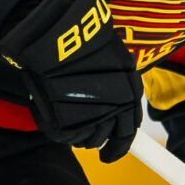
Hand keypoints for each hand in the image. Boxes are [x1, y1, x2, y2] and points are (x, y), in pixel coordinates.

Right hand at [0, 0, 141, 161]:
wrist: (54, 34)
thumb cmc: (83, 36)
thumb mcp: (112, 54)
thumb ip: (117, 81)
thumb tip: (119, 106)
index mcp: (130, 92)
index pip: (129, 130)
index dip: (120, 143)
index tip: (111, 151)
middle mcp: (115, 108)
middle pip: (106, 137)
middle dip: (98, 137)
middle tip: (86, 130)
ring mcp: (91, 118)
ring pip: (87, 139)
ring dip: (79, 132)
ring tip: (67, 112)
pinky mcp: (67, 124)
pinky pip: (66, 136)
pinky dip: (61, 128)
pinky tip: (54, 110)